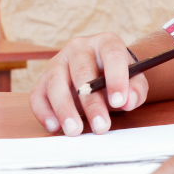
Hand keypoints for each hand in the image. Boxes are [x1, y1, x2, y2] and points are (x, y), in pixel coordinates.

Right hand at [29, 33, 146, 135]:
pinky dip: (44, 112)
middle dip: (91, 102)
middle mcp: (79, 48)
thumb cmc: (116, 78)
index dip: (116, 78)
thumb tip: (127, 101)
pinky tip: (55, 126)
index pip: (112, 54)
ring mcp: (58, 61)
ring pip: (55, 82)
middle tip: (101, 126)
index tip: (119, 102)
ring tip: (75, 130)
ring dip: (64, 109)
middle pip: (82, 71)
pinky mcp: (43, 79)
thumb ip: (135, 90)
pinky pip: (37, 95)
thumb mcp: (134, 82)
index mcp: (105, 43)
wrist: (98, 75)